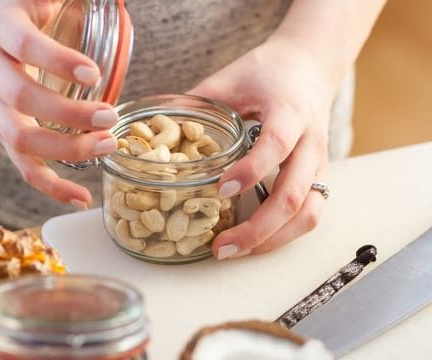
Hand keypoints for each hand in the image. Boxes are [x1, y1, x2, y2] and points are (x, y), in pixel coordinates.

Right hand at [0, 0, 117, 206]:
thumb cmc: (18, 15)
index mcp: (1, 31)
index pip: (24, 47)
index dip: (57, 62)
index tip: (94, 74)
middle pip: (21, 99)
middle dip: (68, 114)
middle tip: (110, 116)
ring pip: (20, 140)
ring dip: (65, 150)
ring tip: (107, 146)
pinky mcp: (4, 132)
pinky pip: (23, 166)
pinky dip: (52, 186)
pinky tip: (82, 197)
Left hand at [190, 39, 335, 257]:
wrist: (310, 66)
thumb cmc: (267, 72)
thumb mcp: (230, 79)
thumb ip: (196, 103)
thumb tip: (155, 128)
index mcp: (289, 112)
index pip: (275, 145)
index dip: (250, 170)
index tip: (220, 189)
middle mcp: (310, 141)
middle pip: (293, 194)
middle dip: (257, 228)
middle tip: (221, 247)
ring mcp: (319, 162)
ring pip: (308, 212)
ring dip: (273, 240)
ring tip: (235, 251)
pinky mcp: (319, 175)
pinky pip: (311, 212)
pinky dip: (286, 234)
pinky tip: (257, 241)